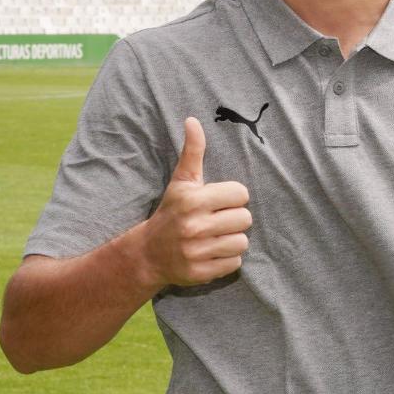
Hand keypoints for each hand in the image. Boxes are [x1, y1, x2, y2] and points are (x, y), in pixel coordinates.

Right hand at [141, 117, 251, 286]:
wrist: (148, 254)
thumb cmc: (171, 211)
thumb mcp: (181, 181)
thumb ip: (192, 151)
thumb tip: (193, 120)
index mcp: (193, 200)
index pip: (240, 193)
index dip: (232, 196)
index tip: (218, 201)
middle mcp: (195, 226)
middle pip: (245, 218)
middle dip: (234, 218)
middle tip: (217, 220)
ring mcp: (197, 252)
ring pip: (242, 242)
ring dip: (232, 240)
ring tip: (215, 237)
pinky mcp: (201, 273)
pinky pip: (235, 263)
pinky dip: (227, 259)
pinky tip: (212, 253)